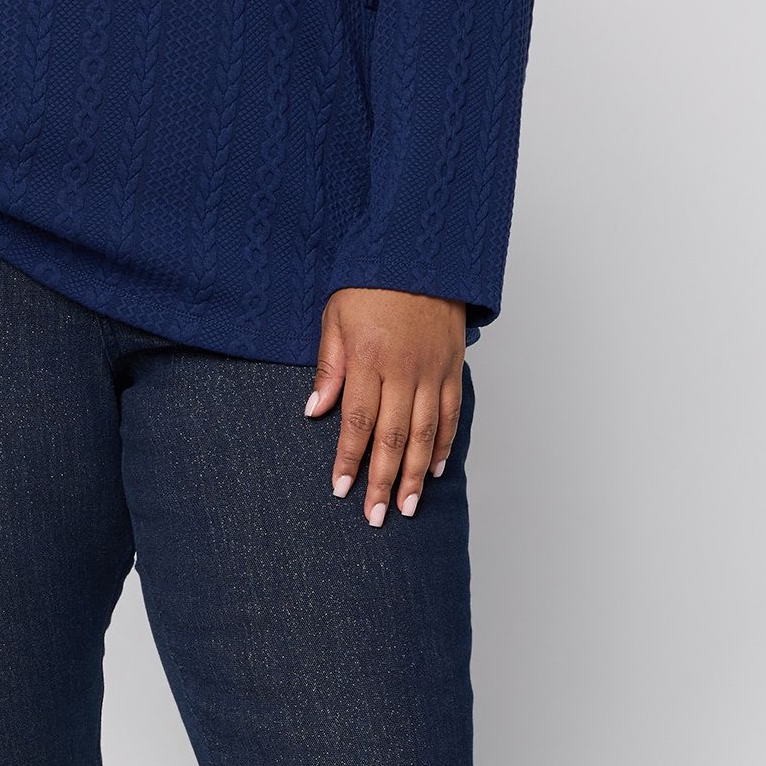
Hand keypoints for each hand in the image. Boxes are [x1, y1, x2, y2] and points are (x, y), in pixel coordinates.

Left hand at [306, 288, 465, 526]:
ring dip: (417, 474)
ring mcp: (431, 370)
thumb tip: (314, 412)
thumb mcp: (335, 317)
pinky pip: (451, 413)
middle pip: (393, 437)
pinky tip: (436, 469)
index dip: (349, 459)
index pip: (357, 421)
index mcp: (368, 359)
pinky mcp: (452, 366)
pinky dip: (445, 444)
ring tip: (409, 506)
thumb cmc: (371, 281)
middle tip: (377, 515)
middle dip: (384, 481)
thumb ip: (328, 367)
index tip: (342, 490)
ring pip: (425, 433)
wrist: (421, 250)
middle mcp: (403, 369)